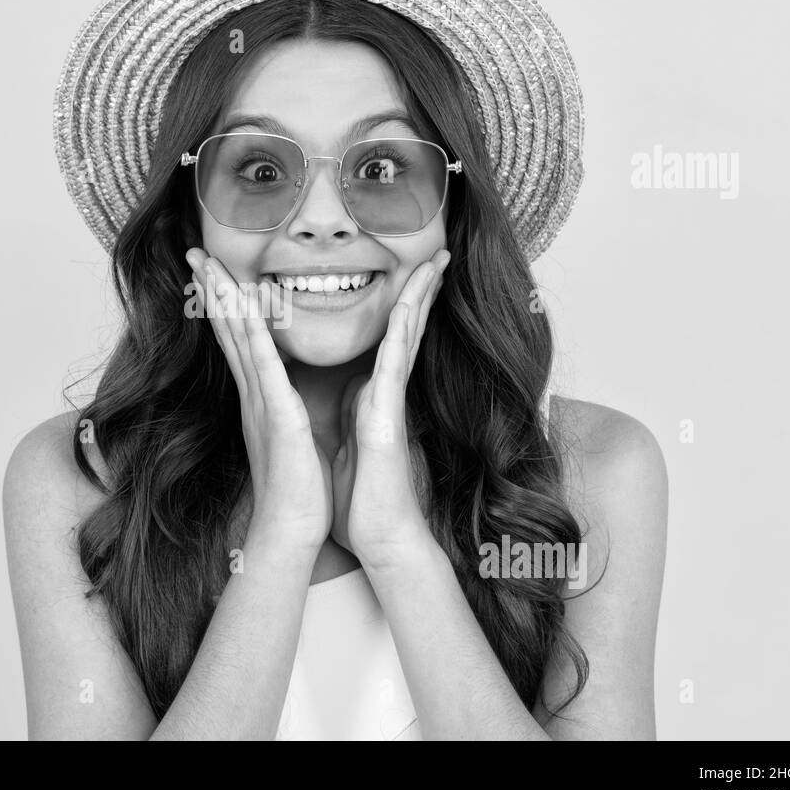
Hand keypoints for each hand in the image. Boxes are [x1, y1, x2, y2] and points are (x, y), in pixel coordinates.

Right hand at [185, 248, 331, 552]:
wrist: (292, 530)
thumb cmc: (295, 490)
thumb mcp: (287, 438)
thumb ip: (280, 411)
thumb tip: (280, 397)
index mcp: (258, 398)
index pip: (237, 340)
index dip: (222, 304)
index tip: (211, 272)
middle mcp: (252, 395)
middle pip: (228, 331)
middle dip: (211, 289)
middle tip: (196, 253)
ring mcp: (261, 403)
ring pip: (239, 340)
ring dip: (222, 299)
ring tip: (207, 265)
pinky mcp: (277, 415)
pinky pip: (263, 366)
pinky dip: (254, 333)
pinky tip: (244, 307)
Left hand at [330, 250, 450, 567]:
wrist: (376, 535)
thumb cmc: (362, 497)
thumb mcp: (351, 441)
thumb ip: (355, 413)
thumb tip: (353, 396)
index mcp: (374, 394)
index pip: (391, 338)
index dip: (403, 304)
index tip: (413, 274)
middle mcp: (386, 390)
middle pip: (406, 327)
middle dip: (421, 289)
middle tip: (439, 253)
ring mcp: (391, 399)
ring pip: (407, 335)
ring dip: (419, 296)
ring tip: (436, 261)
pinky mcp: (387, 413)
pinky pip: (396, 363)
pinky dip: (404, 332)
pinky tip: (410, 307)